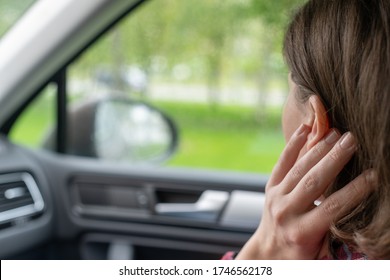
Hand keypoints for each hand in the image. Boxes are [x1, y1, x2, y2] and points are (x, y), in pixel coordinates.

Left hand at [236, 124, 375, 258]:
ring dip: (319, 149)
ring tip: (337, 134)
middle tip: (353, 140)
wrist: (269, 252)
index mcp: (302, 232)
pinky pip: (282, 163)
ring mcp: (276, 197)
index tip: (373, 175)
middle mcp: (286, 212)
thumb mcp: (320, 247)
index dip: (354, 191)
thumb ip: (335, 226)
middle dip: (335, 159)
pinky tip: (305, 129)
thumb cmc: (301, 253)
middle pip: (314, 182)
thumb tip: (362, 211)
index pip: (332, 208)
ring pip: (299, 169)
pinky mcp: (270, 188)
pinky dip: (293, 145)